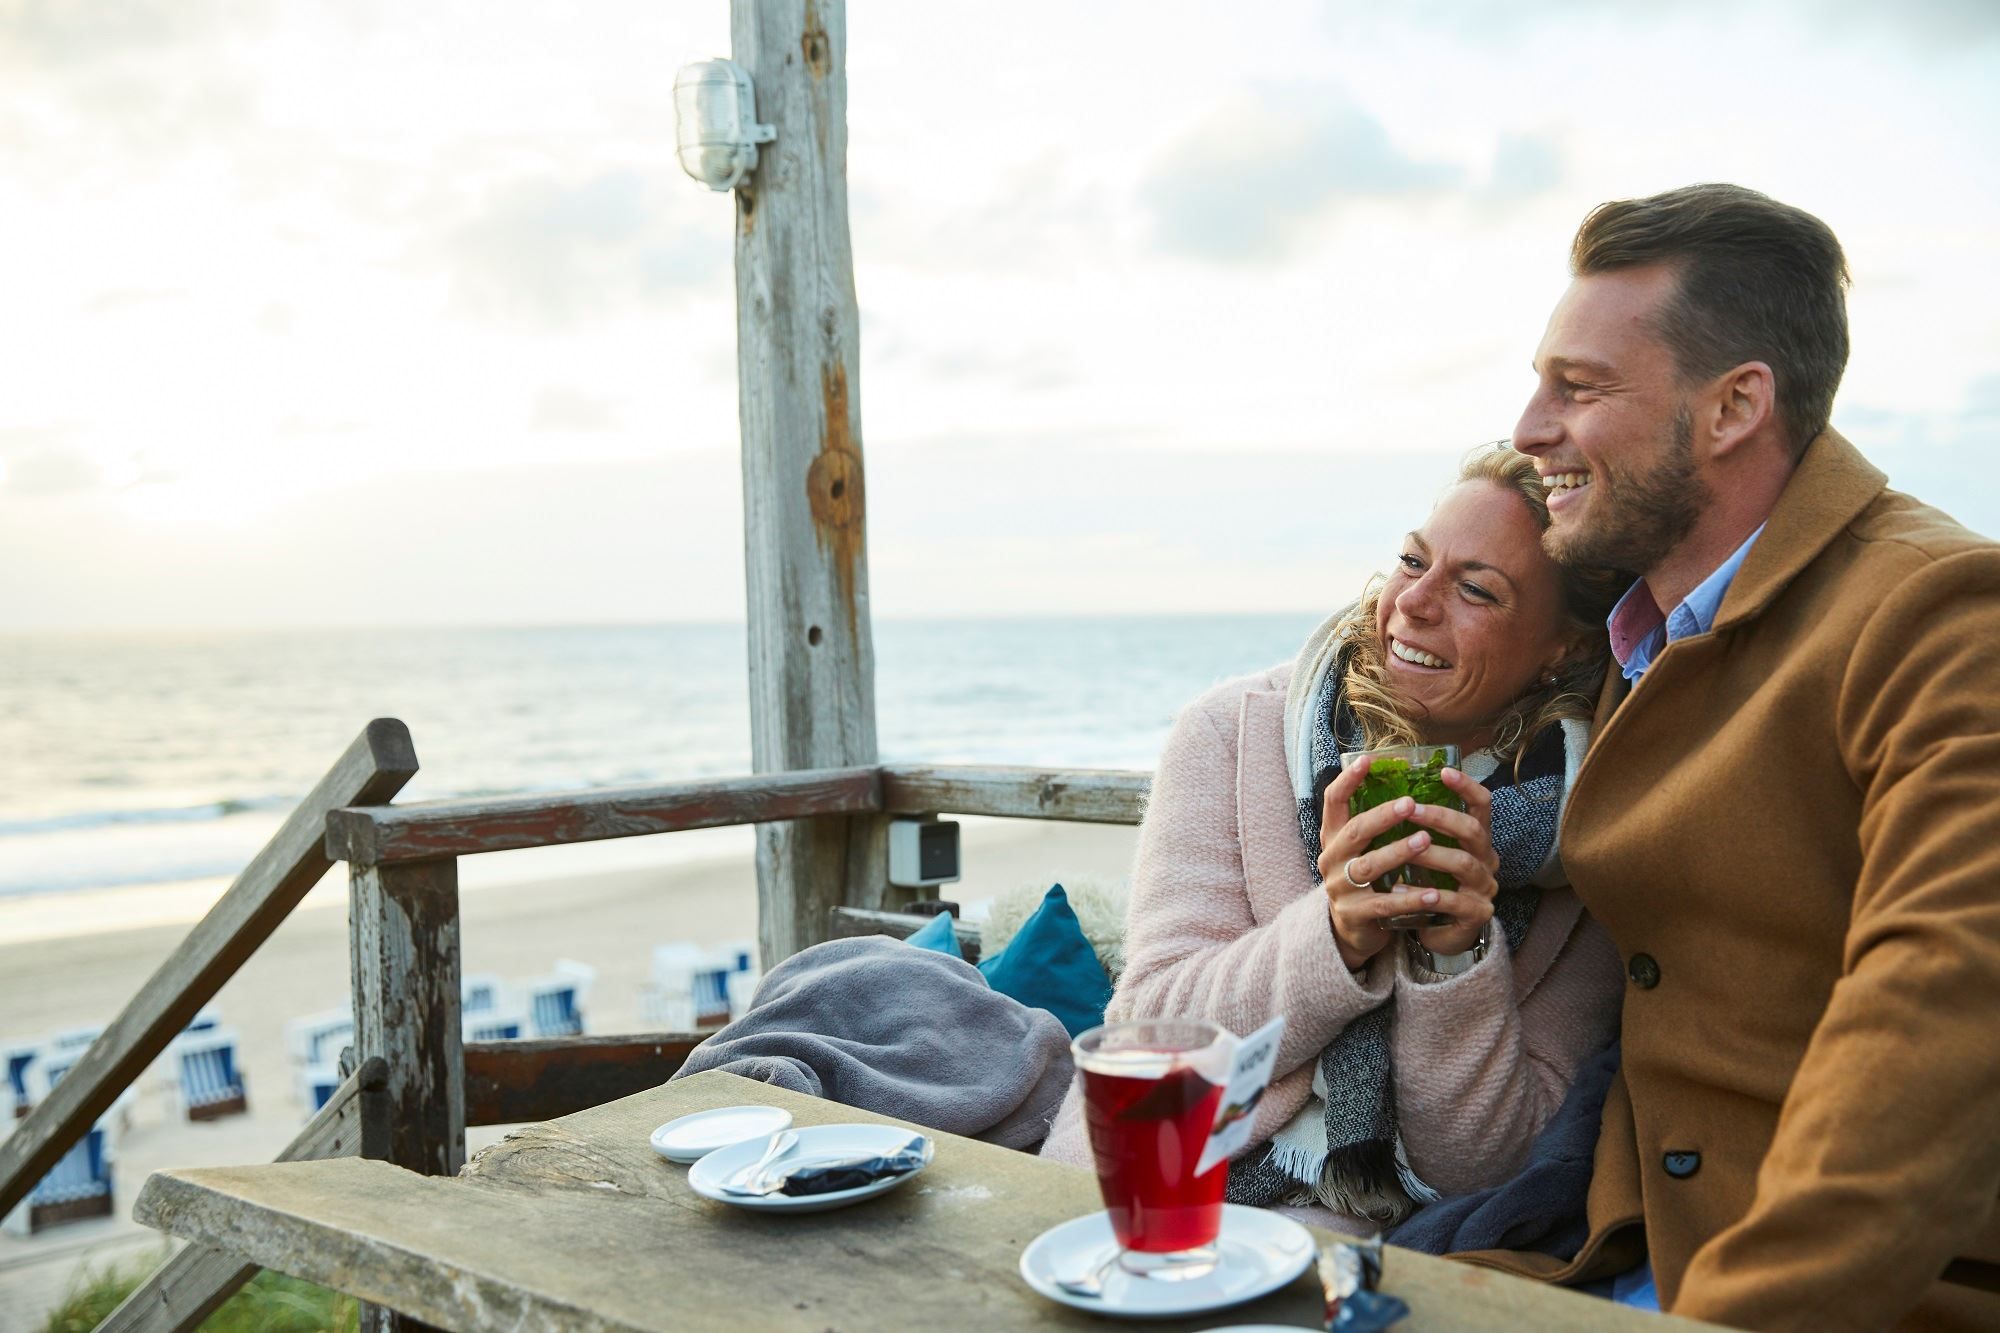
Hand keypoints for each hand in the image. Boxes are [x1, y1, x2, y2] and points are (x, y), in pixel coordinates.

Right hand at [1316, 756, 1451, 970]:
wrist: (1353, 931)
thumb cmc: (1366, 881)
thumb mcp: (1361, 850)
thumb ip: (1374, 824)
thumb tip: (1407, 784)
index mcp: (1333, 838)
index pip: (1333, 803)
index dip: (1348, 780)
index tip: (1367, 760)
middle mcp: (1331, 860)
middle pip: (1354, 832)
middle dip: (1381, 816)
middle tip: (1409, 803)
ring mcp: (1341, 889)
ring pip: (1368, 866)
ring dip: (1397, 852)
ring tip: (1425, 840)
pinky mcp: (1356, 915)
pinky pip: (1384, 904)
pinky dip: (1410, 897)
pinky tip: (1433, 893)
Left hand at [1405, 767, 1500, 956]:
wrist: (1440, 931)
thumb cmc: (1431, 883)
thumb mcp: (1428, 851)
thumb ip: (1418, 828)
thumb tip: (1386, 793)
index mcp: (1476, 839)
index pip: (1483, 805)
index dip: (1467, 787)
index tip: (1444, 772)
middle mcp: (1486, 859)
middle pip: (1474, 831)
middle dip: (1441, 817)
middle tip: (1410, 808)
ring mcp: (1484, 888)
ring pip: (1463, 864)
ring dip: (1431, 854)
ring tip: (1403, 849)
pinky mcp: (1475, 914)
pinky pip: (1452, 901)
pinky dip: (1424, 894)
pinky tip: (1398, 890)